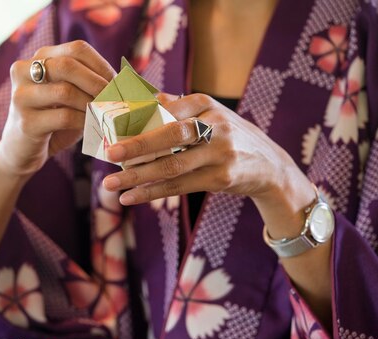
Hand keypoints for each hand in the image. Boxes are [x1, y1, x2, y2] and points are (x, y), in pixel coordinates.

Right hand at [0, 40, 115, 177]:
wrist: (22, 152)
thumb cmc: (52, 121)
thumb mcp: (69, 97)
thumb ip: (88, 83)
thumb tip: (124, 79)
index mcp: (38, 58)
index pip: (76, 49)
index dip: (101, 65)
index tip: (116, 84)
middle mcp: (23, 71)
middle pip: (68, 65)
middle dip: (97, 83)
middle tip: (114, 99)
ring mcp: (21, 97)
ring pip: (65, 91)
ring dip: (91, 104)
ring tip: (105, 114)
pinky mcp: (26, 122)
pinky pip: (64, 117)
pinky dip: (84, 121)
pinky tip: (92, 126)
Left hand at [102, 93, 310, 208]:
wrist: (269, 165)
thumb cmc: (225, 135)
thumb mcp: (206, 114)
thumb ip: (173, 108)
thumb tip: (132, 101)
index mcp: (205, 104)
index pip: (166, 110)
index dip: (137, 120)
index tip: (110, 129)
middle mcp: (215, 126)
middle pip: (170, 136)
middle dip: (136, 146)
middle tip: (108, 153)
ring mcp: (220, 154)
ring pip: (172, 166)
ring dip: (138, 176)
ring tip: (110, 184)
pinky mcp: (220, 179)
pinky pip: (179, 186)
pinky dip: (151, 193)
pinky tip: (129, 197)